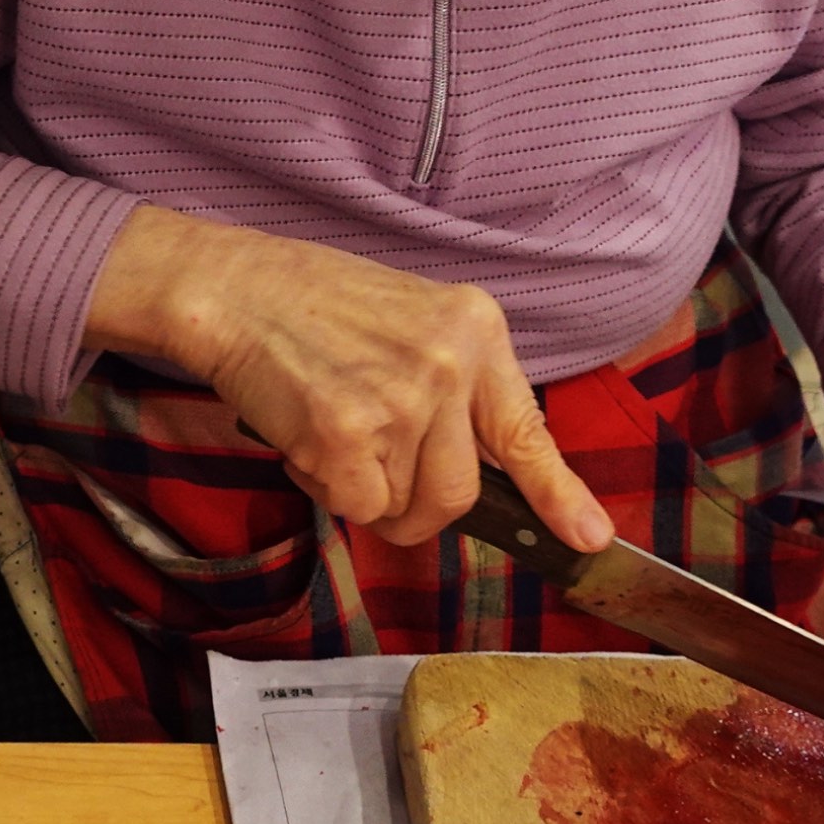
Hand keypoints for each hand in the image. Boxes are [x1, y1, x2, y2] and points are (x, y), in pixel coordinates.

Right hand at [83, 205, 613, 552]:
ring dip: (360, 491)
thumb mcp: (411, 323)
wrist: (232, 286)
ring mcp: (402, 399)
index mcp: (476, 328)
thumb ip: (452, 388)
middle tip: (371, 476)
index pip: (526, 430)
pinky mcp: (347, 430)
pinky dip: (324, 486)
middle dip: (415, 509)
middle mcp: (450, 363)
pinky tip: (303, 434)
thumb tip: (470, 476)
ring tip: (327, 429)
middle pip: (458, 494)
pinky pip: (354, 505)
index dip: (560, 494)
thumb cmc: (310, 306)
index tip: (591, 537)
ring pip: (400, 507)